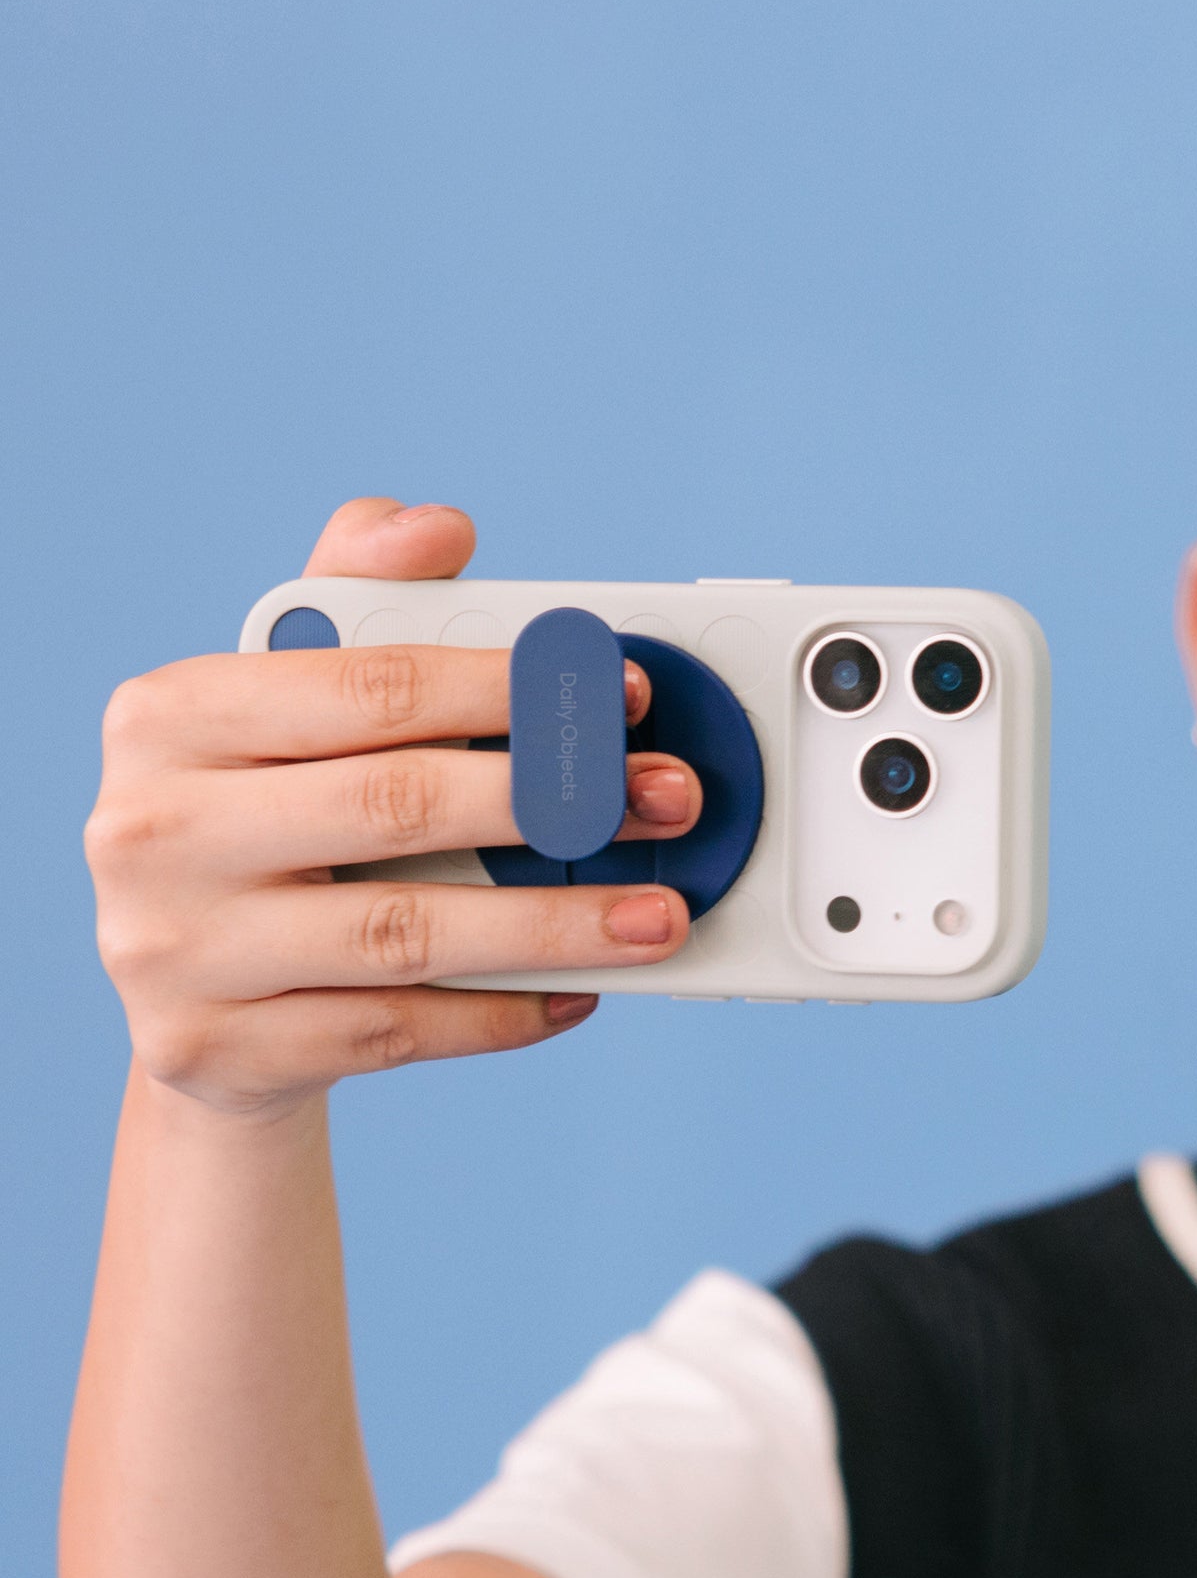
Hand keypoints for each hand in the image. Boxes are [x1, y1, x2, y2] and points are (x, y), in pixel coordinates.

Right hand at [84, 498, 700, 1117]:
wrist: (184, 992)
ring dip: (554, 924)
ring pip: (405, 933)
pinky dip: (498, 1013)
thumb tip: (440, 527)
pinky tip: (577, 988)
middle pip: (396, 805)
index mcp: (170, 713)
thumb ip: (360, 596)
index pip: (371, 686)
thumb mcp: (287, 697)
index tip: (624, 694)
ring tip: (657, 915)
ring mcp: (171, 951)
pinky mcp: (210, 1050)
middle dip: (556, 802)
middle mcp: (149, 830)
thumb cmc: (262, 811)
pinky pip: (391, 1031)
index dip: (514, 687)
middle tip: (665, 801)